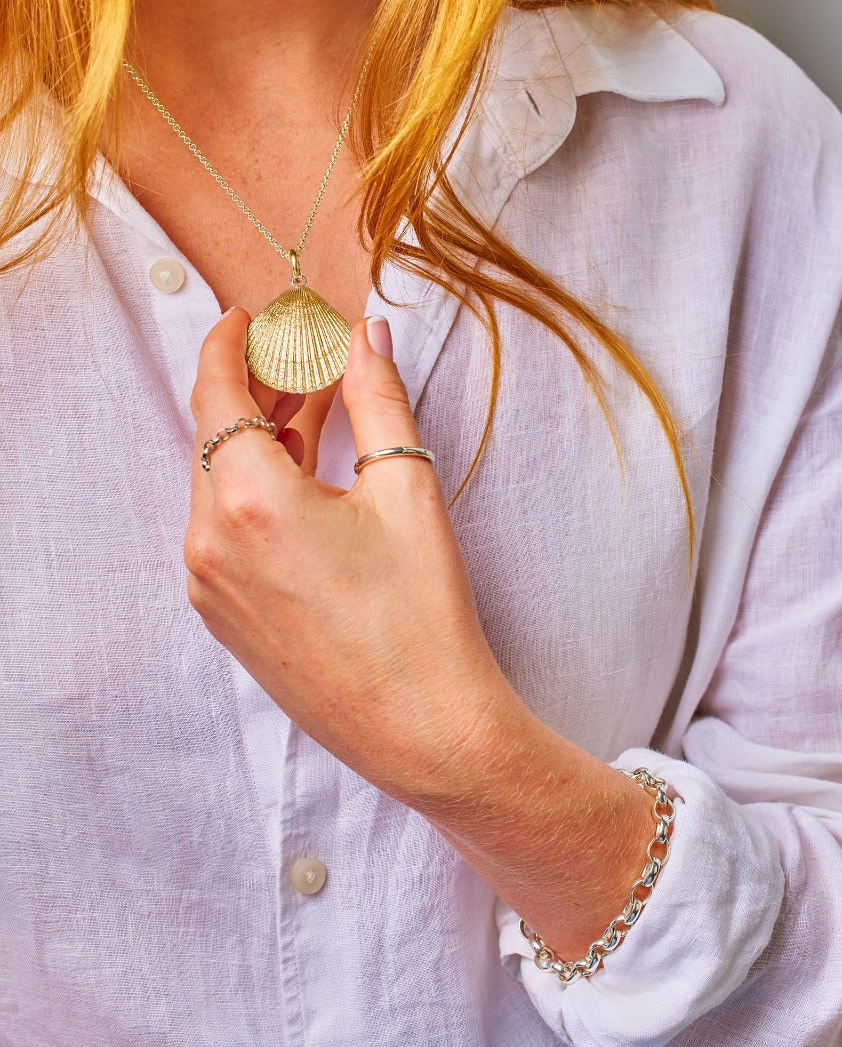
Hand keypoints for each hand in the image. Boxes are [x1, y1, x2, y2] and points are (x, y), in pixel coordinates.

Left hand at [185, 308, 513, 809]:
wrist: (425, 730)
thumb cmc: (423, 615)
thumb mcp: (406, 488)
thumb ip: (377, 398)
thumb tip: (366, 335)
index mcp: (250, 502)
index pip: (214, 393)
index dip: (229, 344)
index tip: (251, 317)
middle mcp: (211, 543)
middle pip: (215, 436)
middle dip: (256, 387)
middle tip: (302, 353)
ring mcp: (211, 586)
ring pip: (221, 483)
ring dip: (261, 438)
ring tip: (316, 407)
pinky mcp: (225, 616)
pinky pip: (227, 528)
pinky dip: (258, 489)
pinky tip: (309, 473)